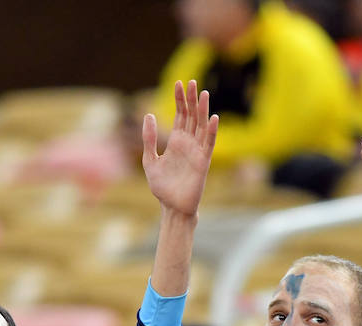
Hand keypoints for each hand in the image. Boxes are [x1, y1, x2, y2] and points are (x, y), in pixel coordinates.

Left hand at [142, 80, 218, 216]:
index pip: (180, 115)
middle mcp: (188, 143)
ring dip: (203, 110)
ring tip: (203, 93)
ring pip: (201, 126)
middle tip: (192, 82)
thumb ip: (149, 138)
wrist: (172, 207)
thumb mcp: (150, 160)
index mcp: (176, 142)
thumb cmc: (162, 187)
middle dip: (191, 99)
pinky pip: (208, 144)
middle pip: (191, 116)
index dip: (179, 100)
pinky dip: (211, 131)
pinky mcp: (203, 162)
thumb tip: (148, 114)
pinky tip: (212, 118)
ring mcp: (197, 152)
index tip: (178, 83)